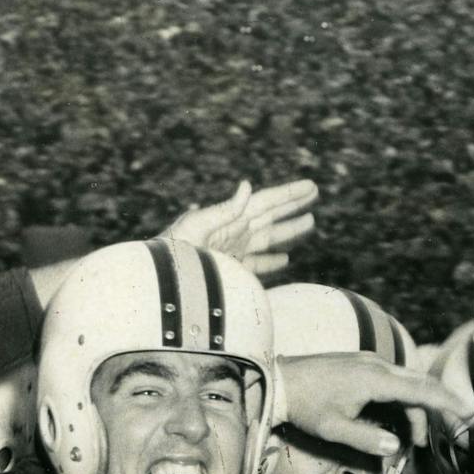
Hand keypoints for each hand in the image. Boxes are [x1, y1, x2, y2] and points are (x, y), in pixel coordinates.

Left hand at [163, 178, 317, 275]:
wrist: (158, 288)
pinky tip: (285, 259)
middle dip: (293, 204)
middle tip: (315, 191)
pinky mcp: (231, 274)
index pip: (265, 202)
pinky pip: (257, 265)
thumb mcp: (194, 229)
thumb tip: (247, 185)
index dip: (288, 194)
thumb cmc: (171, 257)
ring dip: (289, 230)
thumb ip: (223, 211)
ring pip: (269, 239)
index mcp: (228, 220)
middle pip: (270, 215)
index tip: (310, 186)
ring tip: (310, 221)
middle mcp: (233, 233)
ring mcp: (233, 253)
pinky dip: (272, 261)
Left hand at [282, 352, 462, 456]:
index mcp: (375, 379)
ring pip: (406, 382)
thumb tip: (395, 446)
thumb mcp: (334, 429)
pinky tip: (394, 422)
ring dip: (415, 409)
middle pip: (420, 383)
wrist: (278, 380)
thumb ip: (367, 439)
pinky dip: (402, 400)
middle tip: (454, 428)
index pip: (422, 390)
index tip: (468, 413)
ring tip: (412, 441)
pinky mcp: (361, 364)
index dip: (448, 402)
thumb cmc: (305, 406)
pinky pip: (393, 379)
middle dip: (439, 406)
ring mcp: (370, 361)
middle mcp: (378, 365)